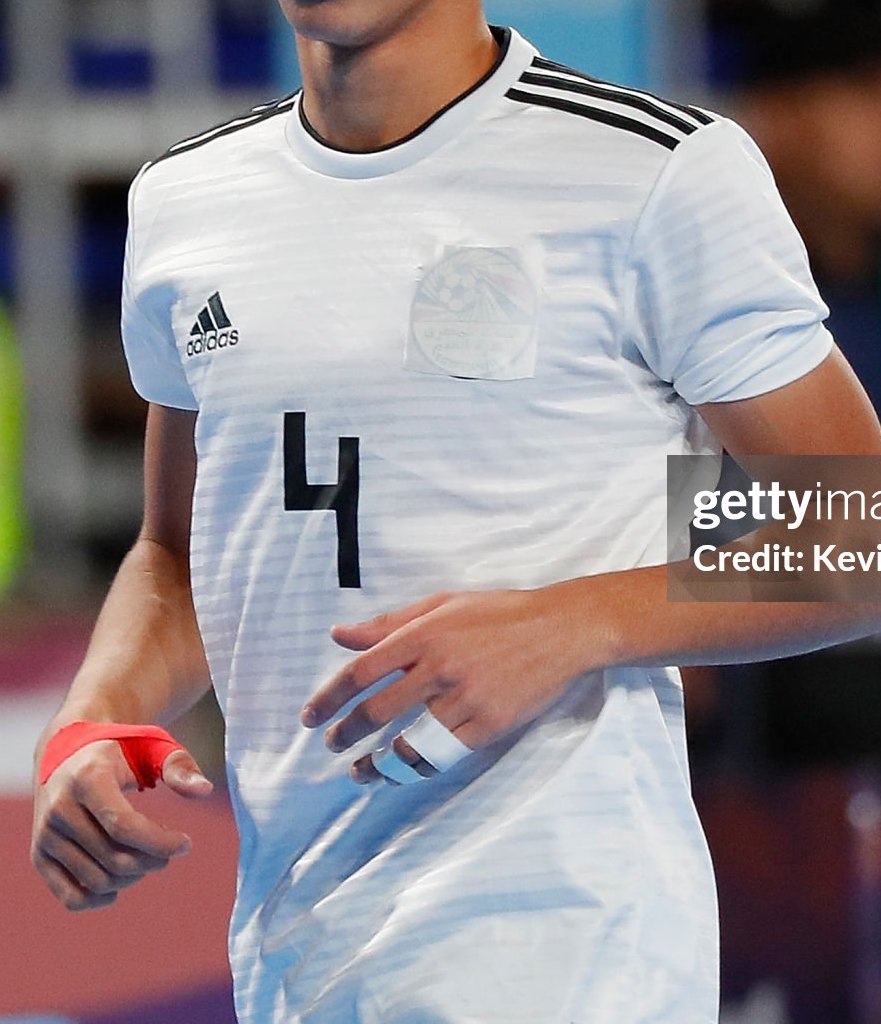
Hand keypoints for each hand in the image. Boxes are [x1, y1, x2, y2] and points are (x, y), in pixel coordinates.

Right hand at [31, 737, 212, 910]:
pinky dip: (101, 898)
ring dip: (134, 876)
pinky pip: (71, 897)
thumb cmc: (121, 749)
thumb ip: (180, 767)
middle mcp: (59, 808)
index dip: (160, 842)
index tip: (186, 843)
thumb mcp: (154, 746)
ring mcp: (45, 835)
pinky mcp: (40, 856)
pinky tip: (123, 879)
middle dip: (153, 859)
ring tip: (148, 854)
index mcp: (87, 778)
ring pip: (97, 880)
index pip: (123, 826)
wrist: (70, 750)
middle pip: (114, 857)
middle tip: (169, 848)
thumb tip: (204, 790)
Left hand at [301, 587, 589, 782]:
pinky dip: (417, 769)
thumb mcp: (441, 604)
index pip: (362, 672)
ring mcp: (466, 700)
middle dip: (346, 732)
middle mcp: (440, 668)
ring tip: (360, 772)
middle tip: (331, 744)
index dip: (330, 697)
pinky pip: (444, 756)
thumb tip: (339, 635)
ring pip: (408, 742)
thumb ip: (387, 623)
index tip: (311, 715)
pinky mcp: (490, 725)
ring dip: (376, 762)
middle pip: (378, 710)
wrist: (561, 629)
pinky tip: (402, 773)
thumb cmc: (497, 613)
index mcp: (424, 634)